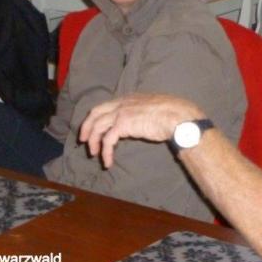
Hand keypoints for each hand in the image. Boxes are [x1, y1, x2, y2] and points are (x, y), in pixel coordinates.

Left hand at [79, 93, 204, 167]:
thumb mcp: (151, 109)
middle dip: (87, 127)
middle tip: (84, 141)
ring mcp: (121, 113)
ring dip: (94, 142)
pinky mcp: (123, 124)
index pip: (105, 106)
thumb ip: (141, 114)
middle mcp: (121, 103)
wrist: (177, 116)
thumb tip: (140, 123)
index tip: (92, 128)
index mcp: (128, 99)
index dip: (95, 117)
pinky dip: (105, 152)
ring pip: (98, 127)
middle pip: (95, 113)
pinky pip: (107, 140)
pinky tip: (108, 162)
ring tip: (95, 155)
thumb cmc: (172, 114)